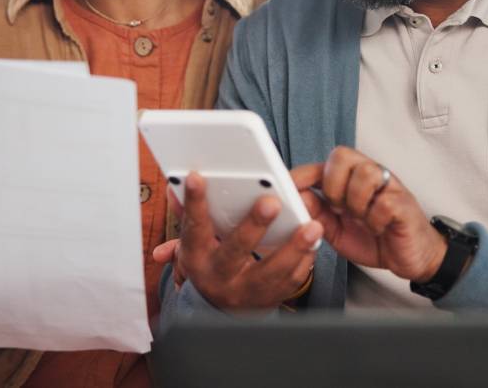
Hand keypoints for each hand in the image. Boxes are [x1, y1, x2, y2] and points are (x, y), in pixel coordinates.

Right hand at [159, 172, 321, 310]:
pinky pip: (289, 282)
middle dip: (254, 226)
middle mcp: (219, 276)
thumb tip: (173, 188)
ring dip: (294, 247)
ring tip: (312, 226)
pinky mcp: (269, 299)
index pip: (194, 228)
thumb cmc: (209, 265)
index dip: (194, 203)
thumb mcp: (194, 244)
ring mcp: (245, 291)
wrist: (221, 311)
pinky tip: (314, 243)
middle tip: (271, 202)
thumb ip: (188, 215)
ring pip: (271, 270)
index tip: (198, 177)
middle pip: (235, 250)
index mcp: (197, 258)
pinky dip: (304, 262)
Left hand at [292, 146, 445, 282]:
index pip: (326, 163)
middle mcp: (371, 176)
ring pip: (366, 173)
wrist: (411, 257)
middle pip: (344, 156)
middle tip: (338, 209)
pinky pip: (384, 202)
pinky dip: (375, 219)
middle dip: (333, 186)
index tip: (287, 186)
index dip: (305, 173)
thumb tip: (296, 198)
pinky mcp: (404, 204)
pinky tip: (377, 228)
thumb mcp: (336, 229)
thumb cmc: (376, 238)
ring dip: (356, 202)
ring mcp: (390, 188)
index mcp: (352, 180)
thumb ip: (317, 213)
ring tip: (361, 219)